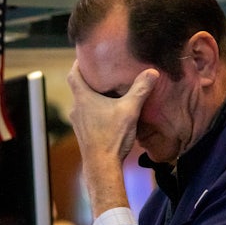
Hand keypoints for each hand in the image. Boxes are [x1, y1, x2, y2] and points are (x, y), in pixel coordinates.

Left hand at [67, 62, 157, 215]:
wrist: (102, 167)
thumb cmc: (112, 136)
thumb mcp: (130, 109)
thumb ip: (140, 90)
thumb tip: (152, 72)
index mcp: (83, 98)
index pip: (73, 74)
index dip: (78, 64)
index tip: (86, 57)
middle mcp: (77, 109)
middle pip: (79, 88)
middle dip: (90, 81)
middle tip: (103, 73)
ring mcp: (78, 123)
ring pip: (83, 104)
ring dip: (93, 98)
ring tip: (108, 93)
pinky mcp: (83, 134)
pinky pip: (87, 117)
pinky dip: (95, 111)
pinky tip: (109, 114)